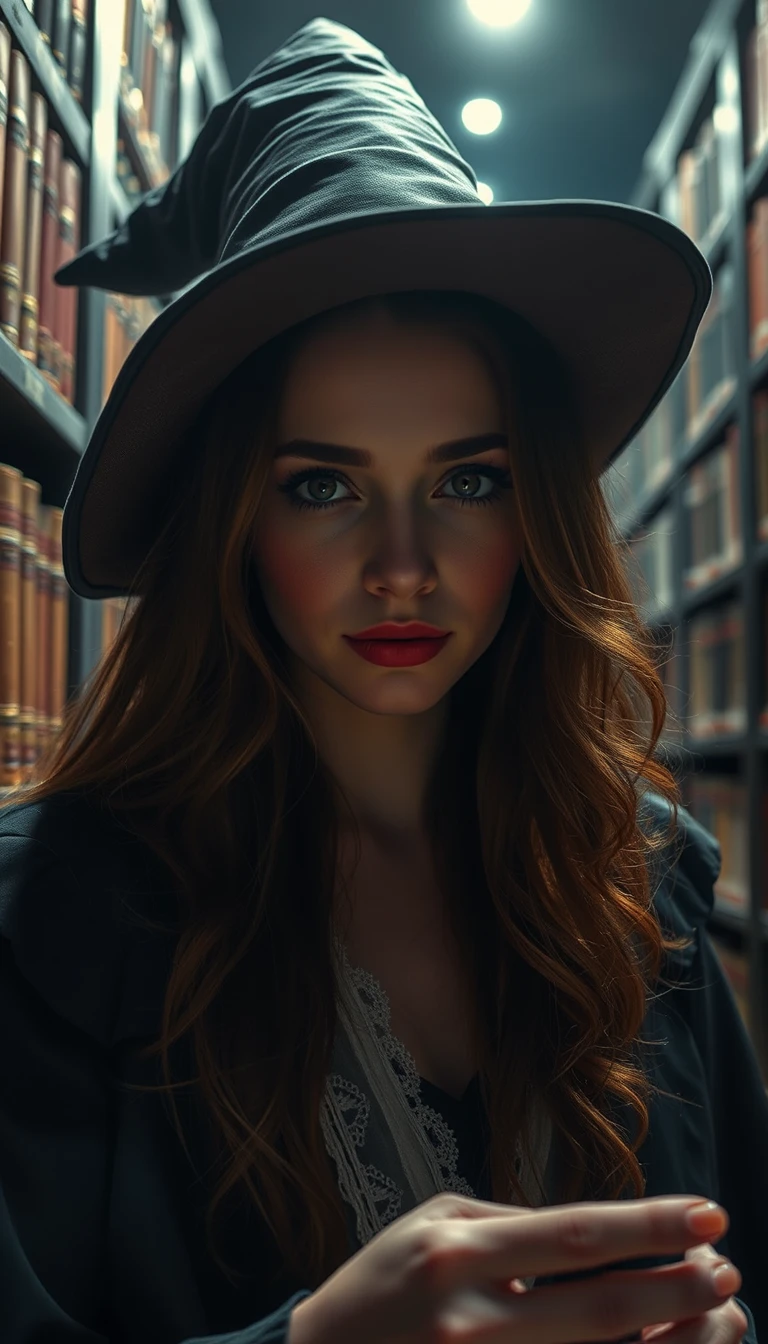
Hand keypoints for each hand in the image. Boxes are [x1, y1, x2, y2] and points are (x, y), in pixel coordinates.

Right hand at [288, 1192, 743, 1343]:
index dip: (648, 1225)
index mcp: (458, 1251)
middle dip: (676, 1289)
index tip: (707, 1213)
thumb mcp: (434, 1224)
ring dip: (663, 1338)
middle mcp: (471, 1318)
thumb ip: (510, 1227)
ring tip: (714, 1313)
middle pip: (599, 1309)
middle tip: (729, 1268)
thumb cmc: (380, 1286)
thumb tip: (595, 1232)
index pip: (573, 1234)